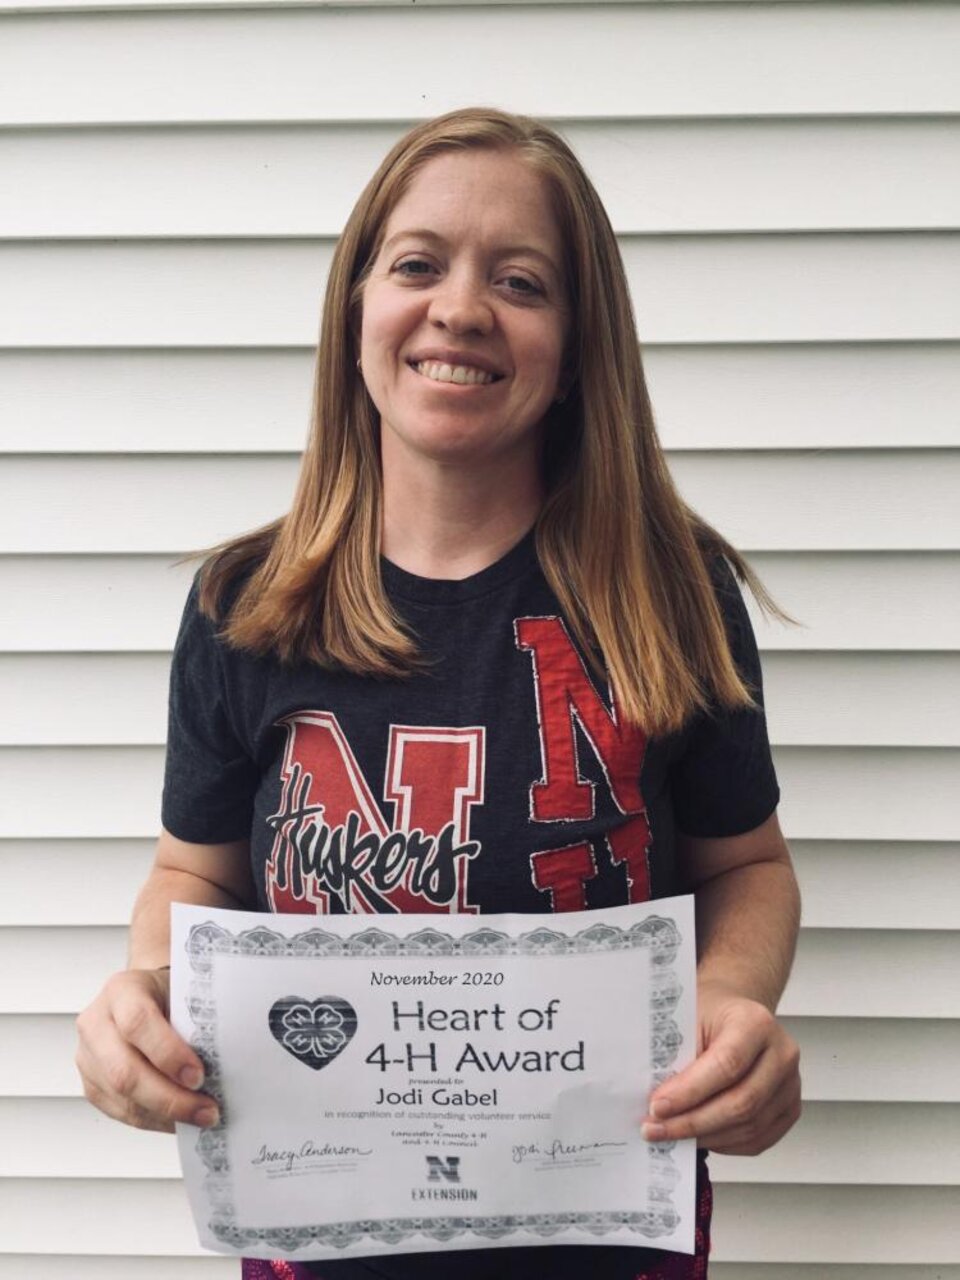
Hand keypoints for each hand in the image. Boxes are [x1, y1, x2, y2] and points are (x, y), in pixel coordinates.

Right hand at [75, 968, 219, 1132]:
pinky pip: (121, 1111)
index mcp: (122, 990)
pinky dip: (155, 1120)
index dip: (168, 1053)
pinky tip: (180, 1119)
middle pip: (125, 1071)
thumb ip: (195, 1021)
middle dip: (170, 1097)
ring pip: (122, 1098)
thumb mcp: (183, 992)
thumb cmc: (168, 995)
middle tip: (206, 1109)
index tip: (198, 1075)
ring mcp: (89, 1056)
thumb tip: (227, 1063)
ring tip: (201, 1116)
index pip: (137, 1022)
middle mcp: (97, 1023)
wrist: (144, 996)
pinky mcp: (92, 1084)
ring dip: (166, 1114)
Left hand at [642, 979, 800, 1155]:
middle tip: (656, 1128)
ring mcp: (790, 1085)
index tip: (657, 1106)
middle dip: (693, 1122)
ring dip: (705, 1137)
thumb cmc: (711, 1014)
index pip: (727, 1065)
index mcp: (756, 1023)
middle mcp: (781, 1054)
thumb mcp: (689, 1019)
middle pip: (741, 1102)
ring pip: (749, 1127)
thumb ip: (678, 1058)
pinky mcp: (789, 1110)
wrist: (737, 1015)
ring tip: (671, 1134)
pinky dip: (724, 1144)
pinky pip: (757, 1140)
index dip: (690, 1091)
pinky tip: (699, 1137)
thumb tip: (659, 1104)